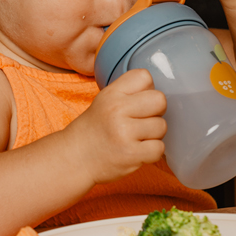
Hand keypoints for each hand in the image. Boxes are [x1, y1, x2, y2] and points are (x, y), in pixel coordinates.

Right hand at [64, 69, 166, 184]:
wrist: (74, 158)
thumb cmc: (94, 130)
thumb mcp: (104, 101)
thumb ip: (129, 93)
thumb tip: (159, 93)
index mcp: (111, 93)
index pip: (144, 76)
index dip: (147, 90)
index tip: (138, 103)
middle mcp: (117, 109)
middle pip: (160, 99)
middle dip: (156, 112)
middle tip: (142, 122)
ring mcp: (124, 132)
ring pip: (162, 126)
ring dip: (153, 135)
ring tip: (137, 139)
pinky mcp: (131, 154)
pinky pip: (159, 148)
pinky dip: (152, 152)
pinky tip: (137, 151)